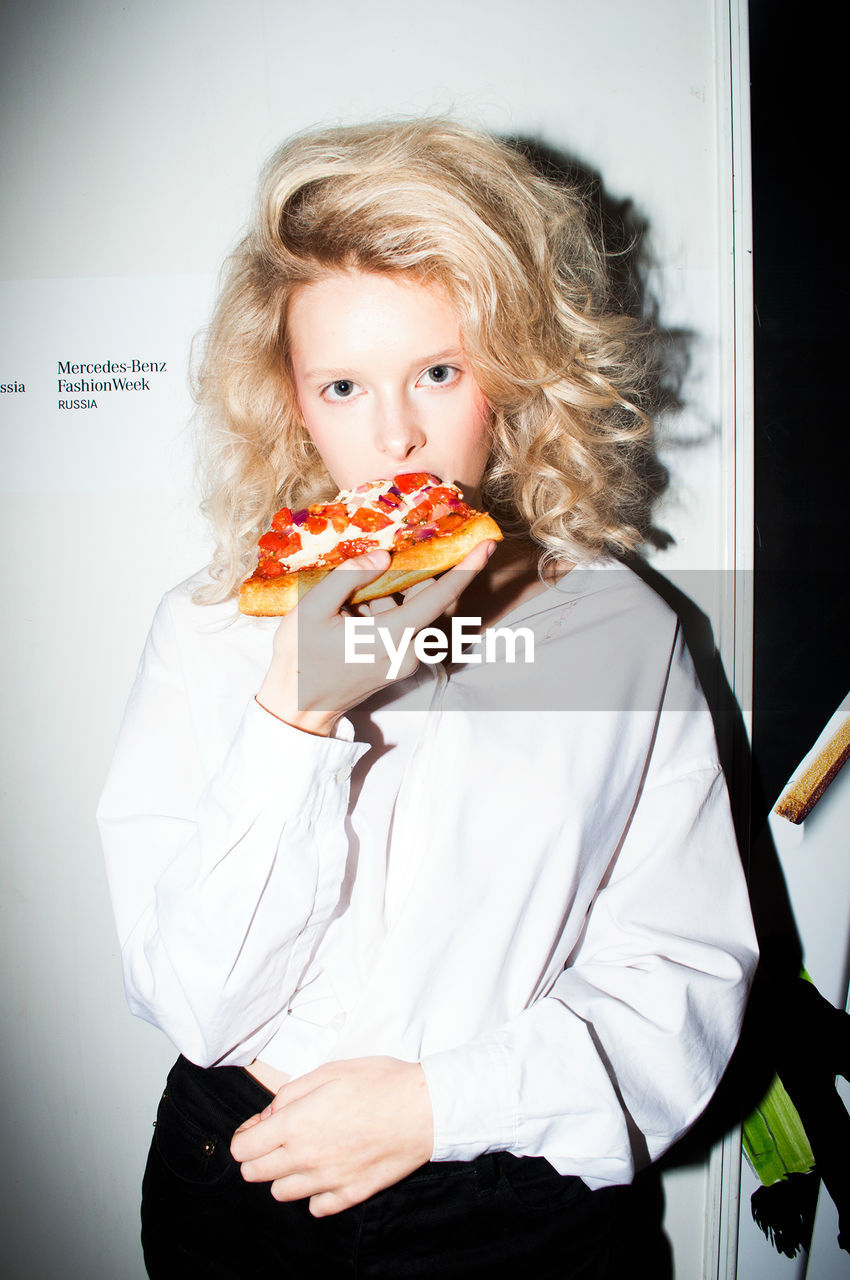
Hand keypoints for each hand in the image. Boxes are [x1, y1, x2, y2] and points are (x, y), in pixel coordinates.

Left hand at [230, 1056, 433, 1215]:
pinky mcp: (350, 1194)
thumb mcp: (328, 1071)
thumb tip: (268, 1115)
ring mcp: (328, 1181)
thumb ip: (290, 1094)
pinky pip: (316, 1207)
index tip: (258, 1127)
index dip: (246, 1136)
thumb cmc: (378, 1082)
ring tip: (305, 1153)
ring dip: (284, 1175)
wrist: (423, 1108)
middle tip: (279, 1137)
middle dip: (258, 1156)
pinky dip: (315, 1193)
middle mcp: (305, 1159)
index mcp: (294, 1125)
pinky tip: (328, 1171)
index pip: (243, 1149)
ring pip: (281, 1194)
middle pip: (255, 1174)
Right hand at [257, 540, 494, 734]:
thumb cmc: (300, 658)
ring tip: (358, 594)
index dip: (466, 568)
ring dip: (397, 594)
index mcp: (391, 636)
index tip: (486, 544)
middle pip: (430, 601)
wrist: (296, 707)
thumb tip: (384, 556)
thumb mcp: (312, 608)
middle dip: (418, 575)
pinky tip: (358, 610)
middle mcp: (408, 652)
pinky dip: (391, 611)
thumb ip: (350, 577)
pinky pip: (406, 628)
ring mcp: (405, 662)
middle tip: (397, 556)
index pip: (439, 596)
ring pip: (417, 614)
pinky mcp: (398, 667)